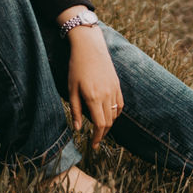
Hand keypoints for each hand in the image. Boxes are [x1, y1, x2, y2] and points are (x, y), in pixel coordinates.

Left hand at [66, 25, 122, 149]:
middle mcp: (106, 95)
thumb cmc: (77, 67)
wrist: (90, 46)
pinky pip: (120, 104)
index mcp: (94, 98)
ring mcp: (114, 89)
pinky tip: (109, 116)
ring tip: (100, 129)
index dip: (98, 138)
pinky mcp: (117, 84)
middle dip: (103, 134)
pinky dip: (116, 113)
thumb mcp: (71, 89)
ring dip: (109, 124)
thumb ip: (75, 110)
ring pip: (115, 114)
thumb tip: (78, 129)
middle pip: (109, 122)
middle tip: (95, 140)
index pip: (100, 125)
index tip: (93, 146)